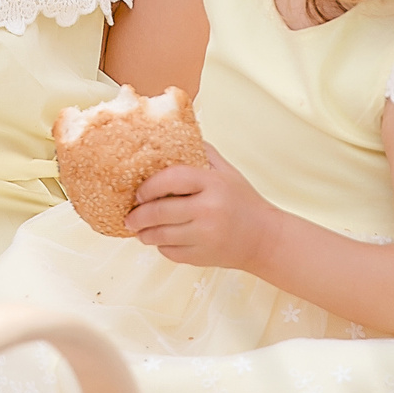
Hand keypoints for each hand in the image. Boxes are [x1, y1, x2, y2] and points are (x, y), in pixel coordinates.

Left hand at [126, 149, 281, 272]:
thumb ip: (202, 153)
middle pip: (160, 211)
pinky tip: (162, 240)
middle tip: (129, 217)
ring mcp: (205, 236)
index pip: (171, 178)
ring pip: (161, 235)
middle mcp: (209, 210)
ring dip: (144, 233)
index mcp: (213, 183)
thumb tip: (171, 135)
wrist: (264, 238)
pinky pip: (171, 252)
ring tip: (139, 230)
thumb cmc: (242, 201)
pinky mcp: (203, 257)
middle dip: (138, 216)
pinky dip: (162, 247)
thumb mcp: (227, 171)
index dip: (149, 186)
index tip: (138, 193)